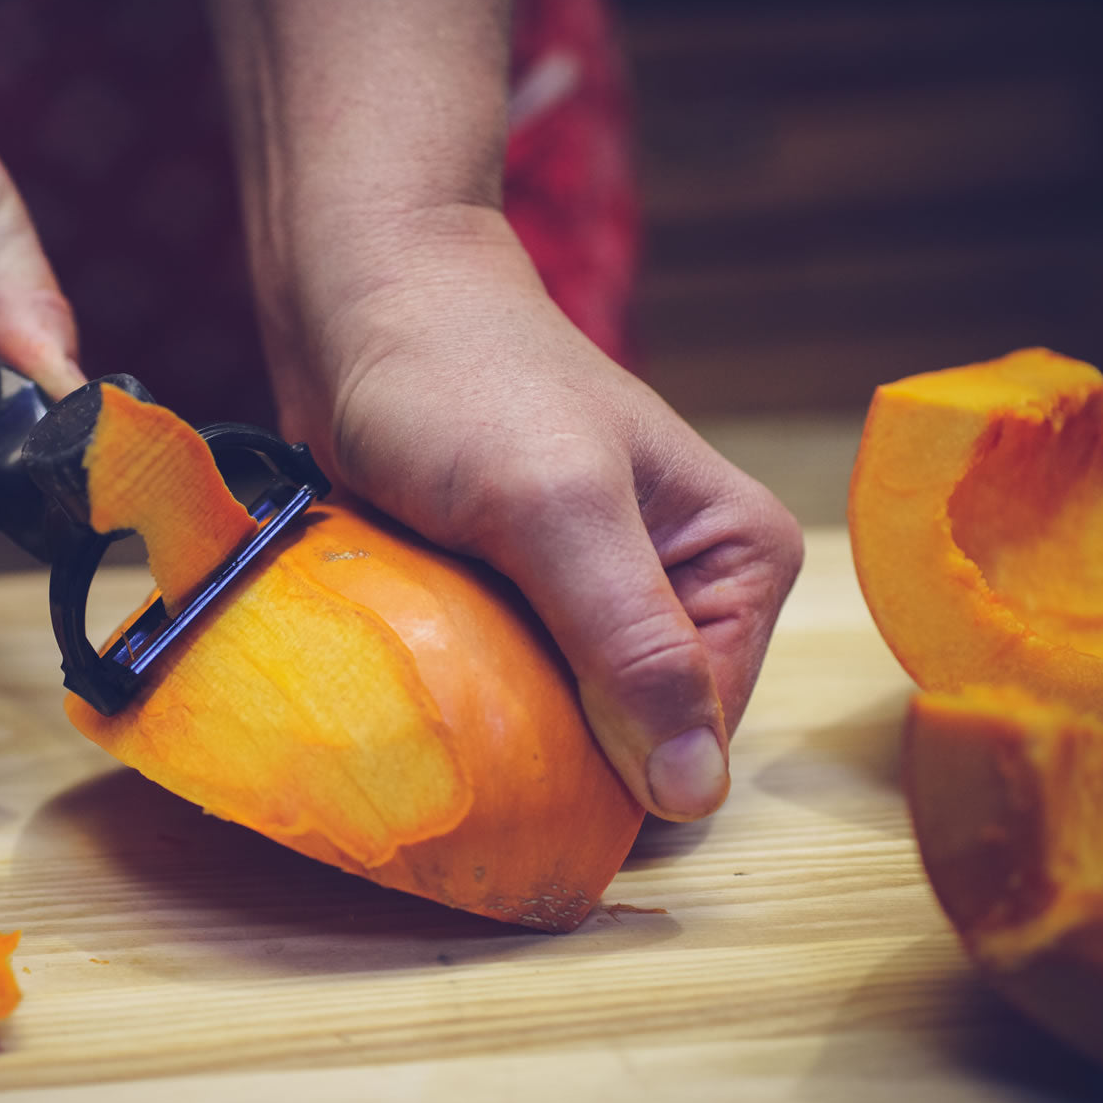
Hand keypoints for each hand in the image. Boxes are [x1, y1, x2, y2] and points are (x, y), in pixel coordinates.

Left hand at [274, 208, 803, 821]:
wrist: (361, 308)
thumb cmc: (463, 384)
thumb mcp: (557, 510)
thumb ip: (631, 644)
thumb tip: (697, 794)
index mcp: (741, 559)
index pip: (703, 729)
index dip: (621, 763)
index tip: (522, 757)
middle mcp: (684, 586)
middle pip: (638, 734)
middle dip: (558, 747)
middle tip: (468, 714)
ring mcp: (599, 599)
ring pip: (567, 722)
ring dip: (502, 727)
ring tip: (437, 692)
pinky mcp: (525, 602)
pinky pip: (511, 692)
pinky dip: (467, 699)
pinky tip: (422, 681)